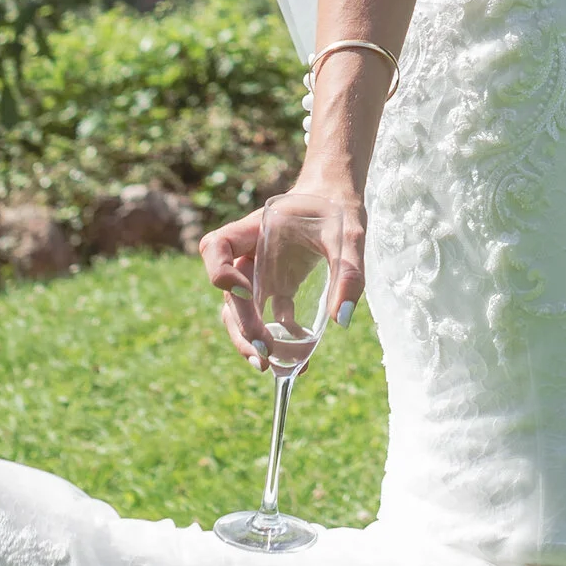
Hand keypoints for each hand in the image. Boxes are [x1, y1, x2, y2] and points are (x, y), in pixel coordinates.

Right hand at [199, 181, 362, 369]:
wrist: (336, 197)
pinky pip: (267, 316)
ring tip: (272, 368)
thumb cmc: (338, 207)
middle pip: (228, 294)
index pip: (216, 247)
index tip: (246, 291)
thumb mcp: (350, 235)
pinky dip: (279, 339)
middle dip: (241, 328)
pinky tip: (299, 360)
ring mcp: (259, 272)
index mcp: (255, 228)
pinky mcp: (276, 285)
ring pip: (241, 312)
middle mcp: (249, 253)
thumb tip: (343, 320)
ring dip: (252, 340)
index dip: (221, 272)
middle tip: (263, 357)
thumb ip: (348, 272)